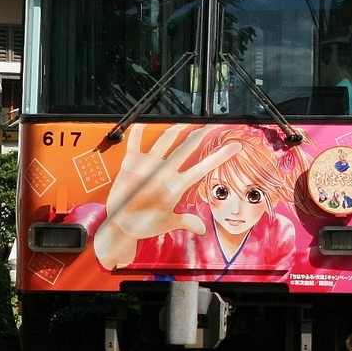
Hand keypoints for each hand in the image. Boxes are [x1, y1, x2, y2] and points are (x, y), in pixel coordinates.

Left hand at [94, 124, 239, 268]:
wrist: (118, 226)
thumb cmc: (143, 224)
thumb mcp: (169, 223)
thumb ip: (188, 222)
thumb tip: (203, 228)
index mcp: (176, 187)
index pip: (203, 167)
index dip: (221, 155)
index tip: (234, 146)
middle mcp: (162, 173)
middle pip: (187, 147)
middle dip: (202, 133)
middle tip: (212, 125)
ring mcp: (145, 166)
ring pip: (166, 139)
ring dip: (179, 128)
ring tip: (188, 122)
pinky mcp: (130, 163)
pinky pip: (135, 142)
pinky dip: (139, 130)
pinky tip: (145, 122)